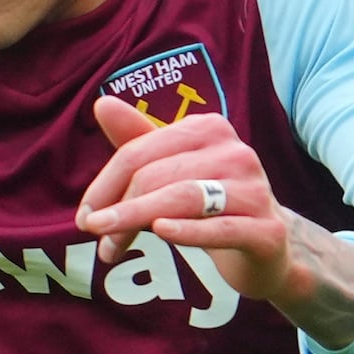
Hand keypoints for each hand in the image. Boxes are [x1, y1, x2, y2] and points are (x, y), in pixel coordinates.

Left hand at [80, 93, 353, 345]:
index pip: (139, 151)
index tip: (86, 216)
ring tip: (109, 248)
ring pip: (184, 197)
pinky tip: (161, 232)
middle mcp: (236, 153)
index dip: (105, 185)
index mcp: (210, 129)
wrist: (268, 249)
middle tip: (99, 241)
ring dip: (138, 221)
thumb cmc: (213, 205)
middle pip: (156, 175)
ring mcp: (255, 191)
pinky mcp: (266, 231)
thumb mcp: (173, 170)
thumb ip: (139, 140)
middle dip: (119, 210)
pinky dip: (188, 230)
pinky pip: (220, 228)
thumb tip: (102, 104)